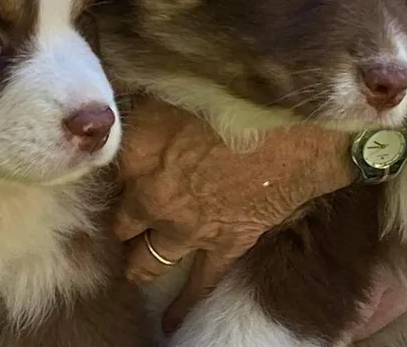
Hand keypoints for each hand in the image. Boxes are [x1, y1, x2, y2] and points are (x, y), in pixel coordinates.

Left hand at [114, 96, 358, 332]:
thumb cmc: (242, 95)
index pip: (104, 168)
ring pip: (146, 259)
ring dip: (137, 264)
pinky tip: (171, 322)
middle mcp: (152, 195)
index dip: (106, 170)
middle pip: (121, 218)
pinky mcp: (224, 245)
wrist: (302, 129)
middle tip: (120, 220)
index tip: (109, 172)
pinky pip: (200, 283)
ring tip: (130, 270)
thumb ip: (146, 94)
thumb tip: (122, 90)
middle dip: (120, 220)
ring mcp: (186, 227)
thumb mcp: (184, 84)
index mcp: (137, 150)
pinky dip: (184, 304)